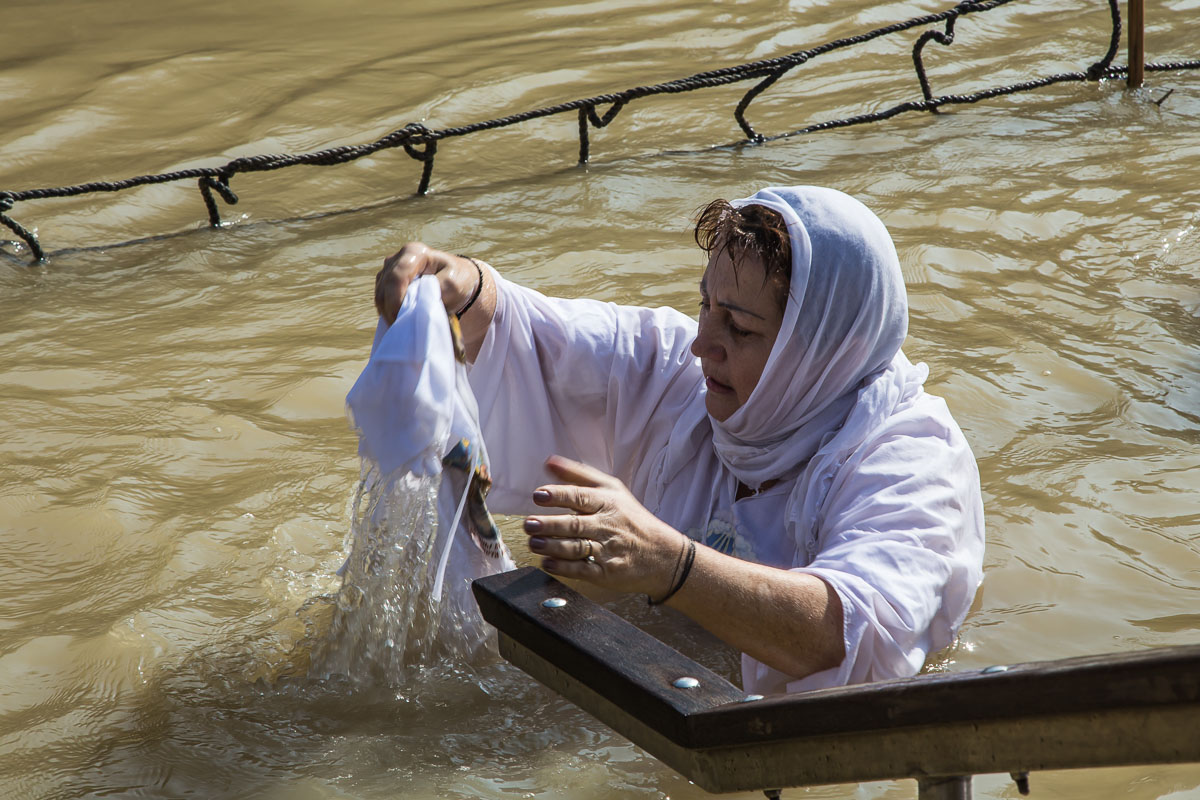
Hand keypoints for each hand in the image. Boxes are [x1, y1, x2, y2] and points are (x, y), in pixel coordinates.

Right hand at [374, 242, 477, 323]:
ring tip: (400, 325)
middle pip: (385, 285)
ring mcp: (390, 268)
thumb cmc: (458, 280)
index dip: (396, 299)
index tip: (403, 317)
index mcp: (415, 252)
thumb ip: (435, 290)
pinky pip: (381, 297)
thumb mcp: (454, 284)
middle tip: (401, 327)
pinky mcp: (386, 280)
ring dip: (387, 311)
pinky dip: (386, 310)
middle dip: (391, 308)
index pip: (397, 276)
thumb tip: (417, 301)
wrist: (456, 281)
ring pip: (380, 293)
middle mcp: (398, 257)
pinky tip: (397, 319)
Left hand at [524, 455, 689, 598]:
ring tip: (533, 543)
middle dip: (550, 524)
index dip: (558, 495)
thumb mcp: (611, 489)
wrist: (663, 555)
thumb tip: (548, 461)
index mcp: (608, 502)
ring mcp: (609, 550)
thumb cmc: (631, 518)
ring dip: (552, 546)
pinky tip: (547, 563)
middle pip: (575, 524)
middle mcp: (608, 525)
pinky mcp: (608, 573)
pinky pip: (583, 570)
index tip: (539, 495)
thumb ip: (578, 474)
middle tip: (529, 524)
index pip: (580, 496)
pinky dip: (564, 568)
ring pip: (577, 548)